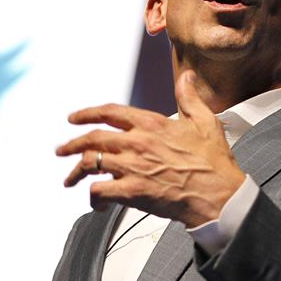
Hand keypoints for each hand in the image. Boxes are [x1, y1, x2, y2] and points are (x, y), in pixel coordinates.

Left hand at [55, 70, 245, 227]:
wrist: (219, 196)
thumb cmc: (214, 163)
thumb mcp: (205, 121)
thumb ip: (189, 97)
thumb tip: (187, 77)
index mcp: (151, 123)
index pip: (109, 112)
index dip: (86, 113)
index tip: (74, 118)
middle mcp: (137, 142)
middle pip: (92, 138)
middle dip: (72, 144)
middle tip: (61, 150)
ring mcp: (133, 167)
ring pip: (91, 163)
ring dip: (75, 172)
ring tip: (68, 179)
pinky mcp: (132, 192)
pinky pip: (100, 191)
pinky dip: (93, 197)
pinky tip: (96, 203)